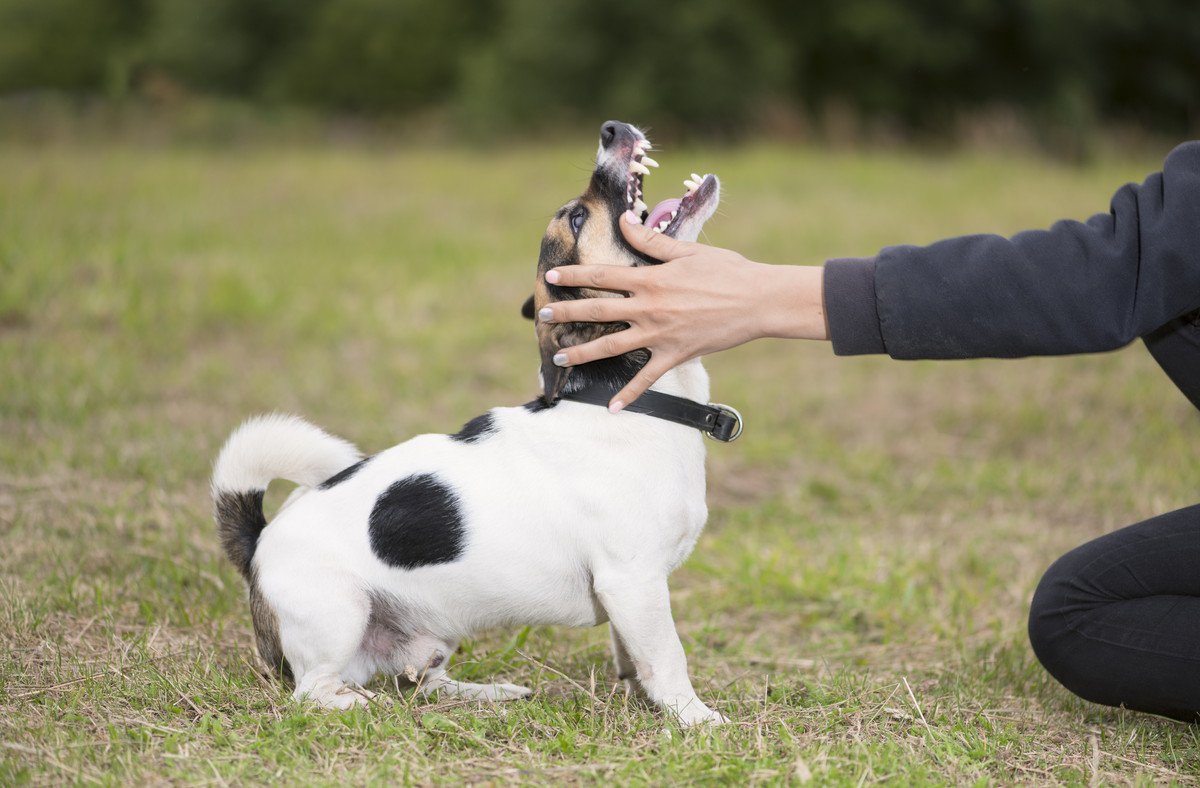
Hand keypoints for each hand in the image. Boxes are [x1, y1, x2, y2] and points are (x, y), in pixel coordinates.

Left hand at [541, 213, 827, 409]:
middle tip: (544, 317)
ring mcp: (659, 334)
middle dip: (568, 313)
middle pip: (598, 310)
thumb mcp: (688, 250)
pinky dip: (629, 395)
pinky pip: (647, 379)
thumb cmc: (727, 271)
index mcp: (651, 279)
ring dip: (584, 352)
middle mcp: (649, 307)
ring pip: (612, 345)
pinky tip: (611, 408)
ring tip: (560, 358)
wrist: (758, 301)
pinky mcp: (674, 355)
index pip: (603, 276)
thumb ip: (652, 242)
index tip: (551, 277)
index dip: (575, 276)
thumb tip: (626, 221)